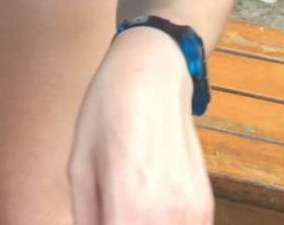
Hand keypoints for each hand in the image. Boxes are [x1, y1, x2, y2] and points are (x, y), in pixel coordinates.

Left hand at [68, 30, 212, 223]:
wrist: (152, 73)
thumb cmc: (108, 111)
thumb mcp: (79, 165)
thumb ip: (85, 217)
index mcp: (129, 206)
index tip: (100, 216)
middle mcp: (167, 215)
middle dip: (120, 223)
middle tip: (110, 209)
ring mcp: (192, 212)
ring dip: (144, 224)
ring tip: (127, 205)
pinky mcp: (204, 205)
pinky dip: (165, 224)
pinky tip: (149, 206)